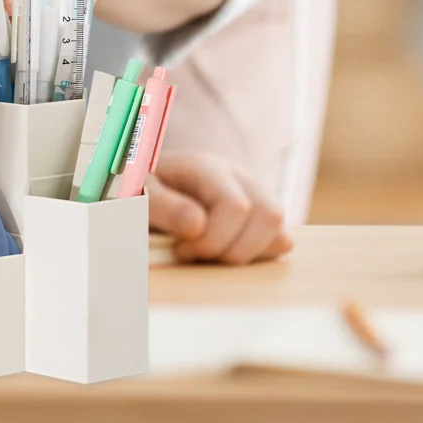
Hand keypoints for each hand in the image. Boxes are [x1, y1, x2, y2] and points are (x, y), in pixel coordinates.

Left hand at [145, 151, 291, 264]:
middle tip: (197, 254)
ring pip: (281, 227)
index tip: (180, 249)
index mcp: (206, 166)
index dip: (212, 240)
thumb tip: (198, 225)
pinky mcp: (261, 213)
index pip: (235, 206)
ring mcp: (254, 191)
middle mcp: (238, 174)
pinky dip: (260, 255)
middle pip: (269, 215)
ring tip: (214, 255)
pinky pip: (281, 239)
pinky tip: (228, 253)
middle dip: (234, 250)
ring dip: (249, 254)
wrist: (148, 189)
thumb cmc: (142, 193)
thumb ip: (164, 207)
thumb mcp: (140, 196)